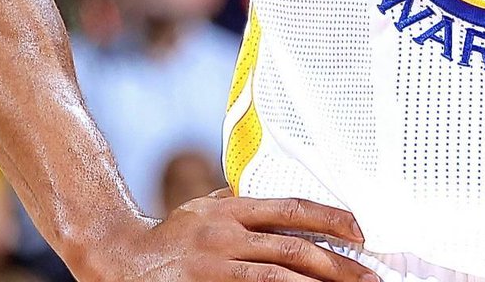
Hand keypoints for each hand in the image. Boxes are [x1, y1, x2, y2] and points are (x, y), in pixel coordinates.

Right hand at [69, 189, 378, 281]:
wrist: (115, 256)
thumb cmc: (171, 235)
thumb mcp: (209, 209)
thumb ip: (246, 209)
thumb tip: (294, 212)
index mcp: (233, 209)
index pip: (294, 209)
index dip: (331, 218)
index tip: (361, 232)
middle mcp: (225, 235)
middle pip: (293, 249)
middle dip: (337, 264)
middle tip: (368, 275)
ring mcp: (212, 267)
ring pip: (277, 278)